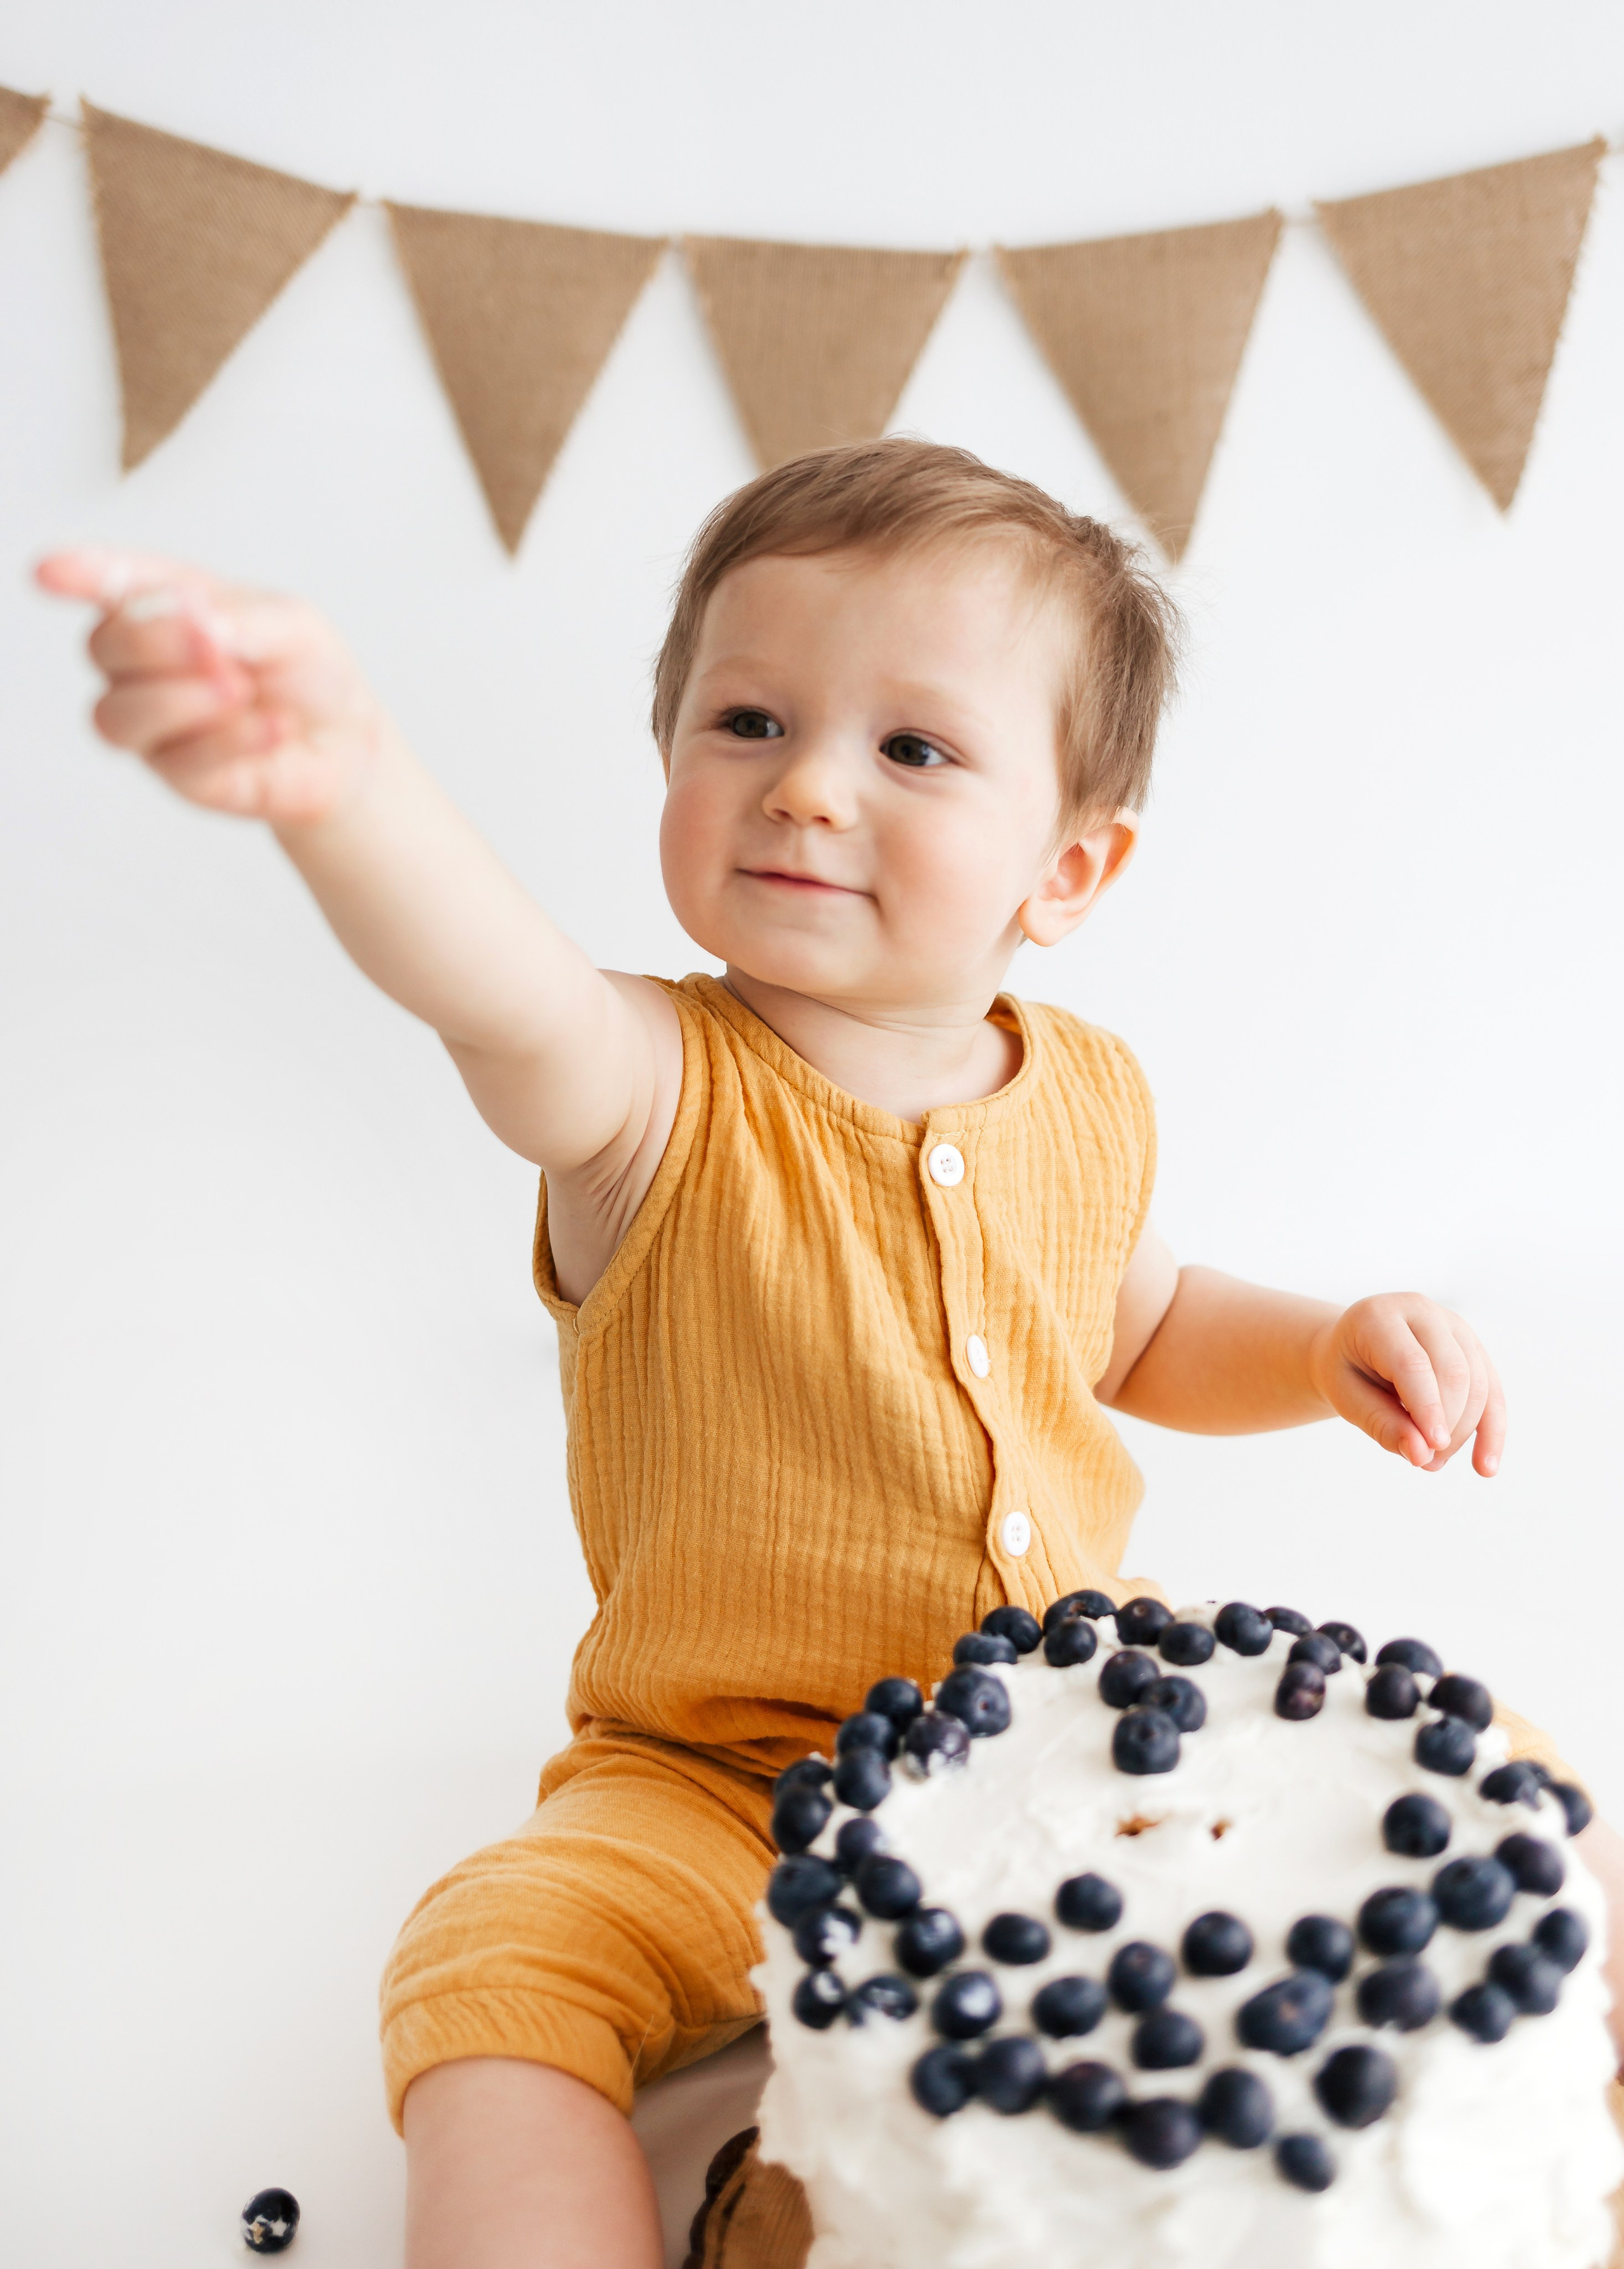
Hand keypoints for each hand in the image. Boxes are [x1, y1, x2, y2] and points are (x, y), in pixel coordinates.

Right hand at [36, 547, 382, 825]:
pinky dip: (230, 740)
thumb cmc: (306, 671)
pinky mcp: (180, 773)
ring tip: (239, 688)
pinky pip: (181, 759)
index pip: (112, 585)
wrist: (346, 742)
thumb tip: (201, 623)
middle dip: (154, 640)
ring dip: (177, 698)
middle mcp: (143, 662)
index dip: (80, 575)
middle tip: (215, 641)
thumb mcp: (294, 626)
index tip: (51, 572)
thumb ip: (245, 619)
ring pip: (118, 714)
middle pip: (104, 647)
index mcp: (166, 605)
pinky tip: (274, 728)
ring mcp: (153, 722)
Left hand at [1308, 1293, 1504, 1475]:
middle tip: (1424, 1462)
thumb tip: (1422, 1454)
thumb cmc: (1347, 1371)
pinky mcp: (1472, 1345)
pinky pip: (1492, 1389)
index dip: (1427, 1407)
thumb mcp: (1346, 1397)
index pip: (1412, 1363)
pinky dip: (1492, 1429)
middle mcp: (1422, 1311)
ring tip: (1433, 1462)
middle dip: (1447, 1424)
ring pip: (1478, 1382)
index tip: (1433, 1448)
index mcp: (1379, 1316)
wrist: (1353, 1348)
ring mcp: (1453, 1325)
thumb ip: (1381, 1423)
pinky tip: (1485, 1467)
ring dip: (1464, 1431)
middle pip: (1452, 1371)